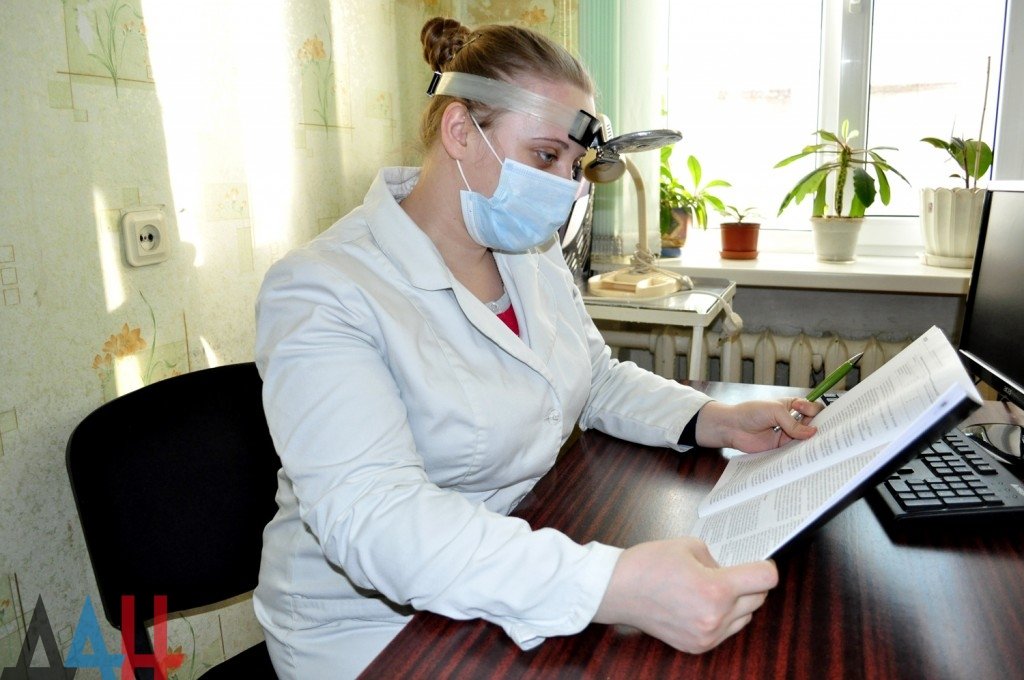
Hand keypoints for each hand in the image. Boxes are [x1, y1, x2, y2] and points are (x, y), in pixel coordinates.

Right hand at [593, 537, 776, 652]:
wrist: (616, 590)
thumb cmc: (647, 564)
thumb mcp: (690, 546)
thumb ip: (718, 558)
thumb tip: (732, 569)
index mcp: (715, 589)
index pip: (765, 580)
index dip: (766, 568)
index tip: (761, 564)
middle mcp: (715, 617)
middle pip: (758, 600)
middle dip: (749, 584)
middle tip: (734, 572)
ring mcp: (706, 636)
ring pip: (745, 618)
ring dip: (738, 603)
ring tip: (714, 589)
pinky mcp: (696, 646)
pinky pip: (726, 632)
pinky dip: (723, 618)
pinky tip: (703, 604)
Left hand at [695, 398, 822, 452]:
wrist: (731, 427)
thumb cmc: (751, 412)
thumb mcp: (775, 411)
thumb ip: (793, 422)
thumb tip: (812, 433)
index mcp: (792, 406)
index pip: (812, 408)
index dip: (814, 410)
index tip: (806, 411)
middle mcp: (792, 420)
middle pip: (812, 424)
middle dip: (819, 427)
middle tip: (823, 433)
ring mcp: (787, 434)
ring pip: (805, 439)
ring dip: (810, 442)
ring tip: (818, 445)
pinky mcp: (780, 448)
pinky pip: (794, 450)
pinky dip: (800, 452)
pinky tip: (805, 454)